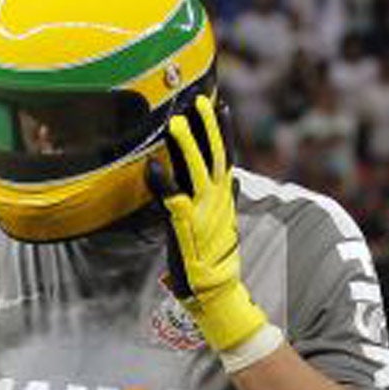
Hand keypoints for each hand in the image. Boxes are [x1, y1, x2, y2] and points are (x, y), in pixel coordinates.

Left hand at [146, 97, 268, 355]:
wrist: (215, 290)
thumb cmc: (214, 255)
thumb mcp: (224, 222)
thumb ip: (227, 197)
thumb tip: (236, 180)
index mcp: (224, 196)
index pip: (226, 156)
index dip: (223, 131)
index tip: (220, 105)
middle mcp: (215, 200)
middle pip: (213, 156)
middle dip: (206, 127)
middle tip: (198, 100)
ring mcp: (201, 212)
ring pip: (194, 171)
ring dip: (185, 146)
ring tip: (175, 123)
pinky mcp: (184, 226)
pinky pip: (171, 199)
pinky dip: (162, 182)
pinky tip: (152, 165)